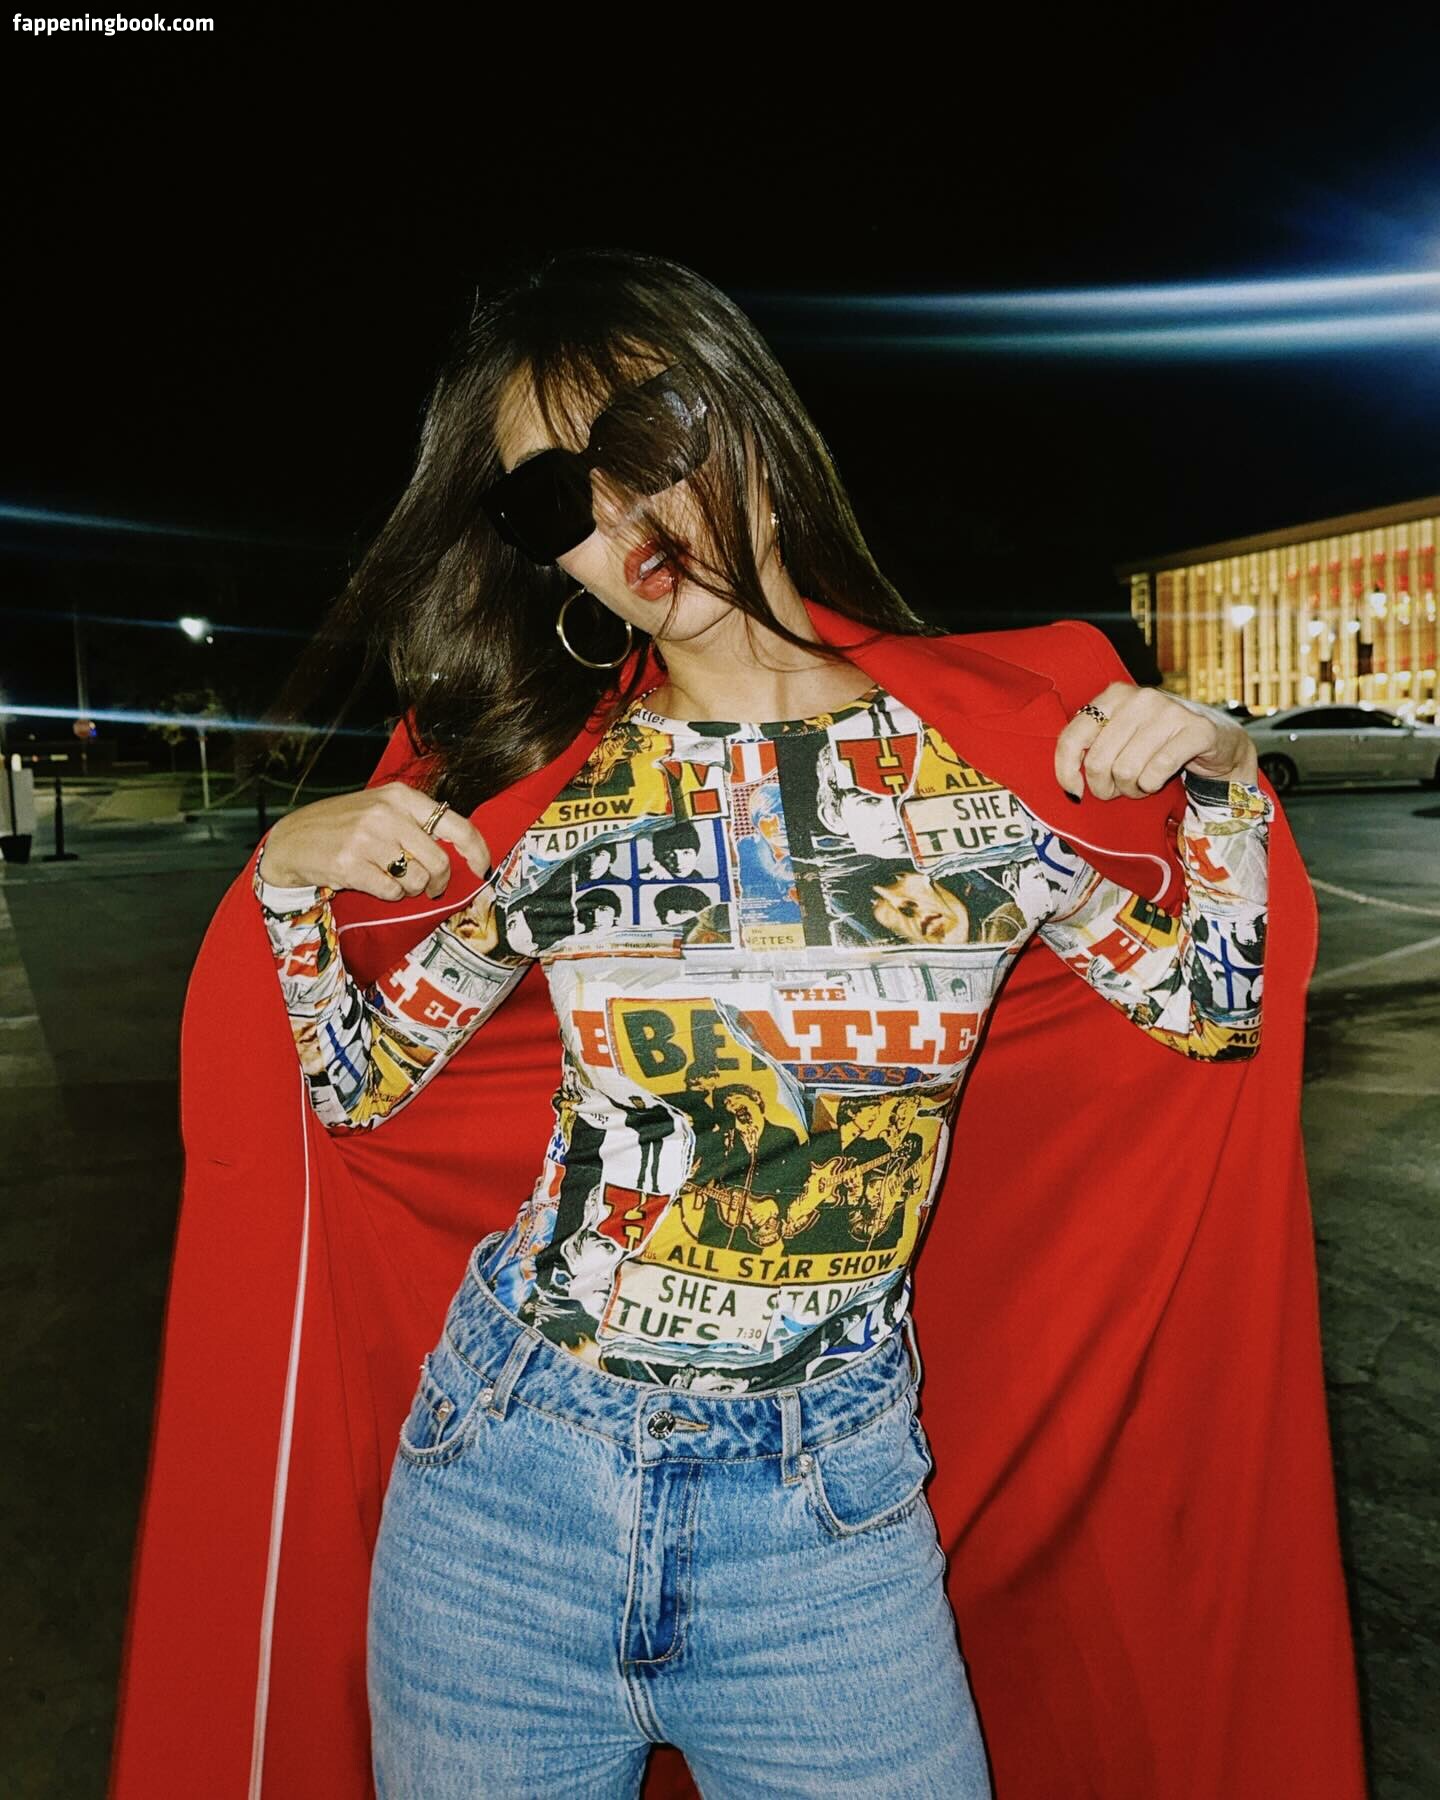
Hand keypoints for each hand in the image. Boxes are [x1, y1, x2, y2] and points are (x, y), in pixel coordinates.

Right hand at [256, 781, 494, 898]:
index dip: (477, 851)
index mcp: (401, 796)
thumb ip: (418, 823)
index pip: (457, 824)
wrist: (294, 839)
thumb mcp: (382, 809)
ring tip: (394, 880)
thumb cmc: (344, 825)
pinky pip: (391, 891)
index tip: (482, 868)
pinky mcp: (351, 865)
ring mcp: (367, 839)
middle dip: (439, 881)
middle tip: (430, 887)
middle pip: (439, 861)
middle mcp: (386, 814)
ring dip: (411, 888)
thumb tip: (462, 850)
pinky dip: (390, 894)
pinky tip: (375, 882)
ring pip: (417, 879)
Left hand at [1055, 683, 1258, 800]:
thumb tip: (1069, 782)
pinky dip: (1152, 785)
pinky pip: (1156, 772)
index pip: (1073, 736)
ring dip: (1132, 789)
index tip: (1074, 791)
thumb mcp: (1122, 735)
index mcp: (1114, 695)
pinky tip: (1158, 781)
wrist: (1217, 740)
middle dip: (1105, 787)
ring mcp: (1170, 711)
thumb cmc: (1159, 742)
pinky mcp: (1197, 730)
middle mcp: (1140, 698)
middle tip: (1118, 790)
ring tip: (1142, 784)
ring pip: (1127, 770)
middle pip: (1099, 761)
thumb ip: (1094, 747)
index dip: (1065, 770)